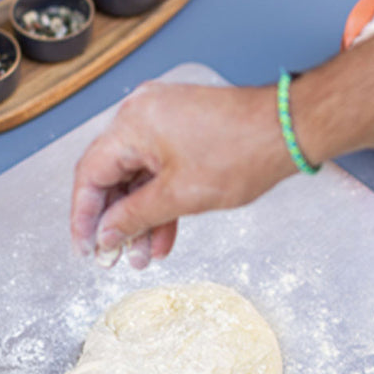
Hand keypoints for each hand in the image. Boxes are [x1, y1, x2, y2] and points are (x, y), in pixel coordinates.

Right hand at [70, 80, 294, 268]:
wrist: (289, 130)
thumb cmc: (243, 152)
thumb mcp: (181, 196)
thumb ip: (134, 217)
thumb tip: (106, 234)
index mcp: (133, 123)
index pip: (90, 175)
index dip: (83, 217)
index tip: (86, 248)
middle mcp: (143, 116)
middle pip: (112, 176)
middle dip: (115, 222)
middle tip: (114, 257)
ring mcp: (165, 121)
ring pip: (139, 178)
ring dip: (140, 218)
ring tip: (142, 256)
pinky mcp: (184, 131)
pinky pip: (161, 170)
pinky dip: (161, 202)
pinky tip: (162, 237)